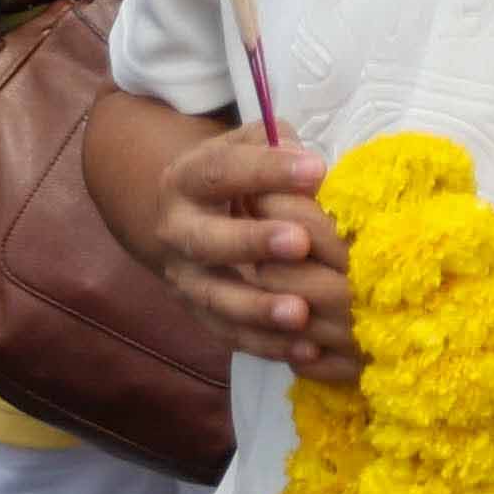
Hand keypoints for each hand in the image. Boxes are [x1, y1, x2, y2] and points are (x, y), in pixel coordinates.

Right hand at [143, 127, 358, 381]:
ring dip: (257, 308)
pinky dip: (267, 345)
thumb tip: (315, 168)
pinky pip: (230, 335)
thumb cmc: (237, 174)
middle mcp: (177, 230)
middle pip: (207, 240)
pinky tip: (307, 349)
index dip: (267, 171)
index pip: (222, 171)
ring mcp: (185, 278)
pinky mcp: (200, 315)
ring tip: (299, 312)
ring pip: (214, 298)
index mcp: (188, 179)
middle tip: (299, 243)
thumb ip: (278, 146)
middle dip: (252, 242)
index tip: (317, 171)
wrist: (185, 216)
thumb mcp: (248, 145)